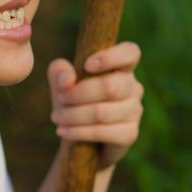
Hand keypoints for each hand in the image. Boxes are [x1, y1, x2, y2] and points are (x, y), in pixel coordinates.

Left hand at [46, 41, 143, 169]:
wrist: (80, 139)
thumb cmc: (74, 102)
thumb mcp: (61, 83)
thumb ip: (60, 72)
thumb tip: (67, 79)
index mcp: (121, 67)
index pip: (130, 53)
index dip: (111, 57)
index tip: (87, 65)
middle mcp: (133, 87)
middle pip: (109, 86)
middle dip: (77, 94)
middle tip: (60, 98)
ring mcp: (134, 111)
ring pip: (101, 112)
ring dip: (72, 116)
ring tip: (56, 117)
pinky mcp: (130, 133)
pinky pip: (102, 132)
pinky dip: (78, 132)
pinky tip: (63, 131)